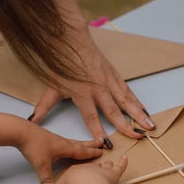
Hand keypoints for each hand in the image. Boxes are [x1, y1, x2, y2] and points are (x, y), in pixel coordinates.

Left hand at [16, 123, 104, 183]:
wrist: (20, 131)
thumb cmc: (33, 145)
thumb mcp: (41, 165)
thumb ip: (47, 180)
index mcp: (65, 148)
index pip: (82, 152)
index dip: (92, 153)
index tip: (102, 152)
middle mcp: (62, 142)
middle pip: (80, 144)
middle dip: (91, 144)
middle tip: (101, 142)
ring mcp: (55, 139)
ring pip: (72, 141)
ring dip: (81, 143)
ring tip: (86, 143)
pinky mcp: (47, 138)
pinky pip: (63, 141)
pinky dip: (69, 143)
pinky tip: (64, 146)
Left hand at [29, 40, 154, 140]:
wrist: (70, 39)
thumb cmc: (61, 63)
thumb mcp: (51, 86)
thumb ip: (44, 106)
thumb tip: (32, 121)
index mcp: (82, 93)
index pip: (91, 117)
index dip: (98, 131)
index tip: (106, 144)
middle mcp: (98, 88)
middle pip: (114, 110)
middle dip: (127, 125)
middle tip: (138, 137)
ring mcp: (108, 81)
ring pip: (126, 100)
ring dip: (139, 114)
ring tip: (150, 125)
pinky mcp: (114, 75)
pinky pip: (128, 91)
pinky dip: (137, 102)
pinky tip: (144, 110)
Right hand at [45, 157, 128, 183]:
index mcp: (75, 169)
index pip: (76, 170)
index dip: (77, 174)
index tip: (78, 176)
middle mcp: (88, 168)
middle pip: (92, 167)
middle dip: (93, 167)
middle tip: (95, 165)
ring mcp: (101, 170)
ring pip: (105, 166)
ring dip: (107, 165)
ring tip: (109, 163)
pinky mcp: (112, 174)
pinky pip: (119, 166)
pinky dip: (123, 163)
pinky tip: (125, 159)